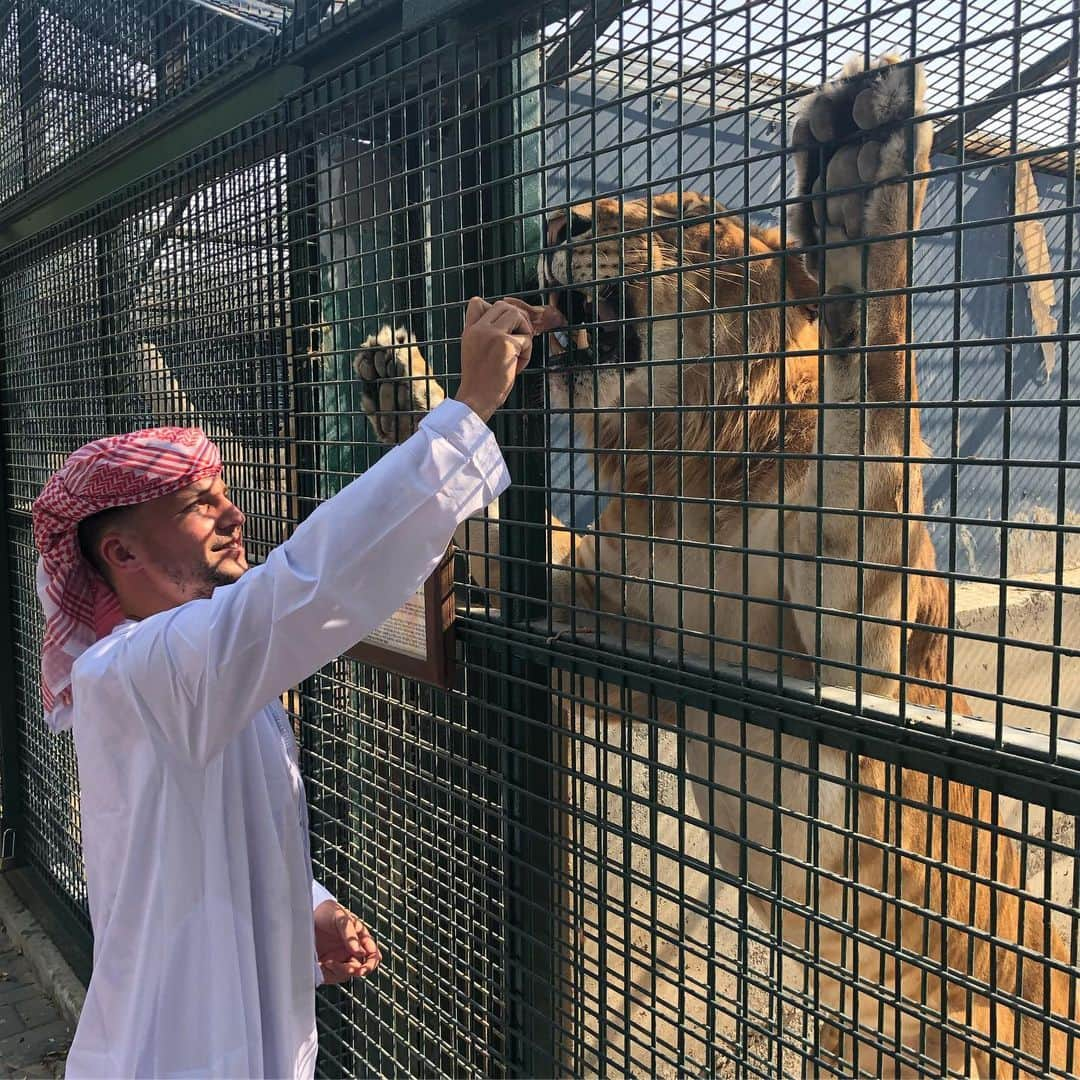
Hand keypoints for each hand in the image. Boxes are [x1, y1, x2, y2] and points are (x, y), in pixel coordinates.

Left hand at [314, 900, 381, 984]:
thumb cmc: (328, 913)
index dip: (371, 963)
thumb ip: (350, 934)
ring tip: (327, 962)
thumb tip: (361, 952)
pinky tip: (320, 965)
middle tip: (349, 969)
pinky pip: (331, 976)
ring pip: (346, 974)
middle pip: (361, 968)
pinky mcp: (327, 965)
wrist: (306, 916)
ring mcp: (339, 959)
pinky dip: (326, 974)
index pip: (372, 953)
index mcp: (360, 938)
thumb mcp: (341, 918)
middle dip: (356, 971)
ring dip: (338, 971)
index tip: (363, 968)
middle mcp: (351, 950)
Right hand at [455, 297, 534, 421]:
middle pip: (504, 305)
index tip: (503, 329)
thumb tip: (511, 319)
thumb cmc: (481, 381)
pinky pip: (527, 339)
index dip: (496, 311)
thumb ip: (485, 334)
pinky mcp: (505, 344)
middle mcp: (479, 329)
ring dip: (524, 332)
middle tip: (519, 340)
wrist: (476, 399)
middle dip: (517, 320)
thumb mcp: (474, 351)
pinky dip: (527, 353)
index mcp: (469, 331)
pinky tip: (516, 367)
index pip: (477, 302)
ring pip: (517, 314)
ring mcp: (491, 334)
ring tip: (518, 352)